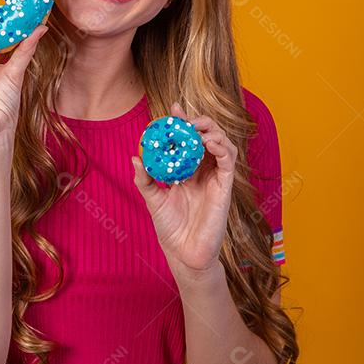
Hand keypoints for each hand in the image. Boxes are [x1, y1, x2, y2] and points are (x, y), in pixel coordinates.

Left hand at [131, 102, 237, 273]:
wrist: (183, 253)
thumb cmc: (170, 228)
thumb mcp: (152, 199)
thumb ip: (145, 179)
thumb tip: (134, 158)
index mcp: (189, 170)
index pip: (189, 140)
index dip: (184, 123)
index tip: (172, 110)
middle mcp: (204, 171)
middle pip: (209, 137)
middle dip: (199, 122)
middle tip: (184, 118)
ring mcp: (216, 178)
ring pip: (223, 144)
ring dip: (213, 131)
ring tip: (197, 127)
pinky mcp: (226, 188)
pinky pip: (229, 162)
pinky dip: (222, 148)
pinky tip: (208, 143)